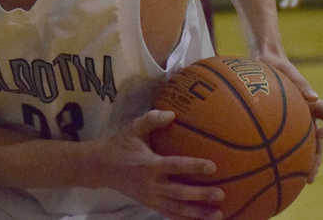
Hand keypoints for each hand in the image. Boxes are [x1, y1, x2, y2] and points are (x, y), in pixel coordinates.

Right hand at [98, 110, 223, 218]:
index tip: (213, 166)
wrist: (101, 167)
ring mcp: (151, 197)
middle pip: (180, 193)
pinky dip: (185, 219)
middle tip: (221, 194)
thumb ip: (151, 119)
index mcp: (149, 164)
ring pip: (177, 209)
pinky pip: (170, 215)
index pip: (175, 166)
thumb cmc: (120, 145)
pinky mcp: (149, 204)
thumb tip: (172, 114)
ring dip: (198, 213)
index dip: (194, 166)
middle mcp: (151, 184)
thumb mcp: (133, 128)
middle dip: (201, 195)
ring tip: (218, 214)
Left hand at [252, 53, 322, 181]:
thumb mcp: (286, 70)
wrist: (262, 60)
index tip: (320, 132)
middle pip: (317, 143)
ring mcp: (291, 120)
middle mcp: (305, 114)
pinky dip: (277, 153)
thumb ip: (300, 82)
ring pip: (300, 147)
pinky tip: (264, 165)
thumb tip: (314, 98)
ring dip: (298, 164)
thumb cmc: (276, 64)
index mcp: (312, 104)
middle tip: (309, 178)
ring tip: (289, 181)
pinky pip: (279, 141)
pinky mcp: (276, 122)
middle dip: (315, 161)